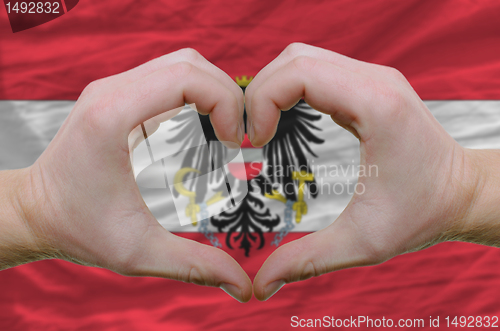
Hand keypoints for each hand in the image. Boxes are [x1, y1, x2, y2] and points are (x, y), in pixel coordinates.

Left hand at [12, 49, 251, 301]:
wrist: (35, 212)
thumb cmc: (78, 229)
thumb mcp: (139, 252)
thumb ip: (195, 266)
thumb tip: (243, 285)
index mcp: (113, 116)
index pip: (187, 77)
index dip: (225, 103)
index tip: (235, 142)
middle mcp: (111, 91)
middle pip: (189, 63)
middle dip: (226, 94)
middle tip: (238, 136)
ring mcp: (112, 88)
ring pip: (180, 63)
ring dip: (212, 89)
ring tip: (227, 128)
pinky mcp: (117, 95)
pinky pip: (167, 75)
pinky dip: (196, 91)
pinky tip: (205, 122)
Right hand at [245, 43, 484, 300]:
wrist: (462, 193)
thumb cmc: (422, 214)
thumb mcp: (362, 243)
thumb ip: (306, 260)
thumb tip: (260, 285)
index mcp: (376, 106)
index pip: (299, 73)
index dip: (262, 101)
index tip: (254, 142)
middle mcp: (375, 80)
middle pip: (295, 58)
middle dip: (260, 92)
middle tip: (251, 137)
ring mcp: (374, 77)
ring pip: (303, 58)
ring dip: (273, 87)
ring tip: (263, 129)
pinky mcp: (369, 84)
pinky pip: (318, 69)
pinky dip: (291, 88)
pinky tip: (285, 121)